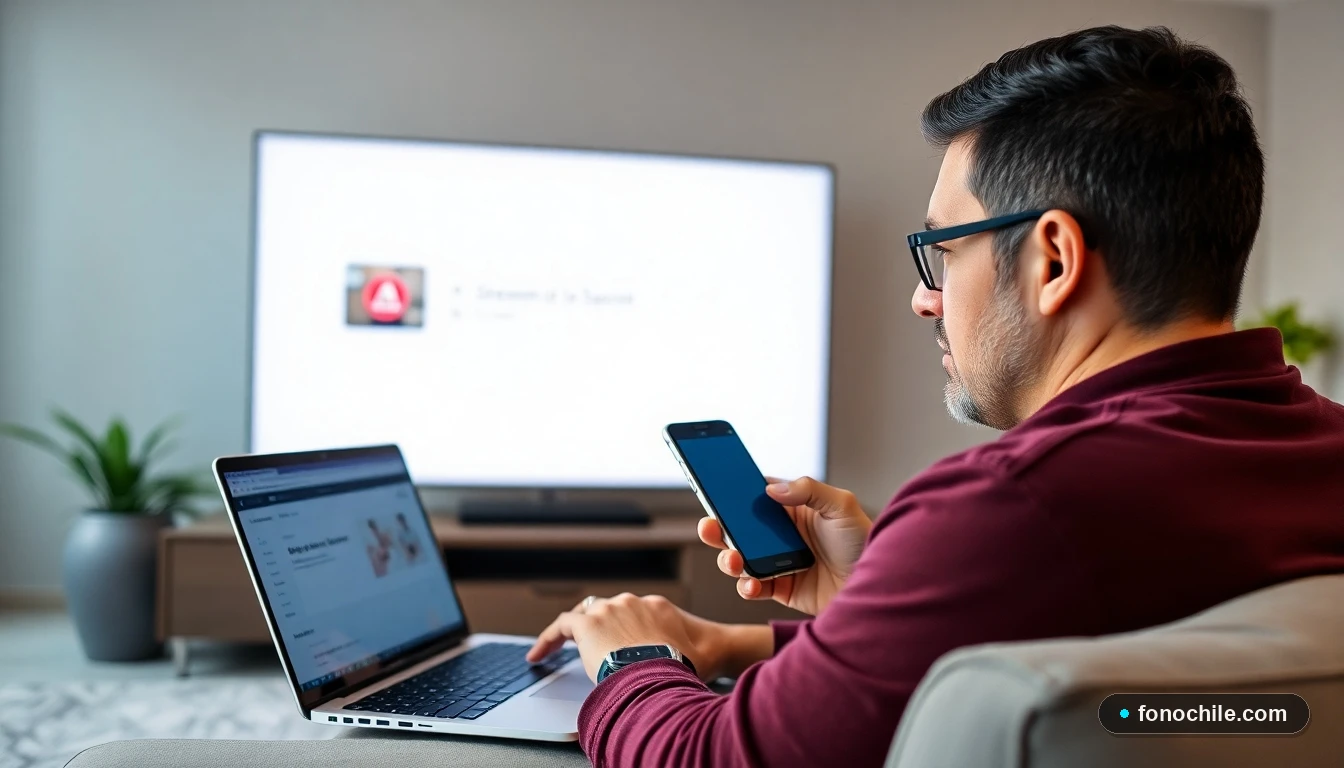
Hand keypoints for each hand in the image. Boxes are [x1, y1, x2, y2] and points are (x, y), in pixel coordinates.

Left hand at [525, 593, 771, 682]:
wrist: (670, 666)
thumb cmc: (691, 666)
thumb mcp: (708, 655)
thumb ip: (722, 649)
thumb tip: (754, 647)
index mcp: (659, 607)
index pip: (636, 614)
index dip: (627, 631)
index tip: (623, 645)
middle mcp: (634, 601)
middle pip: (610, 612)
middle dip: (603, 632)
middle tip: (596, 653)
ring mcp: (610, 609)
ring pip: (586, 618)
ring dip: (577, 637)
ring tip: (562, 653)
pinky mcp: (589, 622)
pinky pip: (562, 626)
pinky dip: (549, 639)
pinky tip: (538, 656)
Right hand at [698, 476, 870, 615]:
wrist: (879, 588)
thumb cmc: (865, 543)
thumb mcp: (842, 506)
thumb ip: (809, 490)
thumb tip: (772, 490)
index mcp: (792, 510)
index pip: (754, 497)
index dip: (732, 493)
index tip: (712, 488)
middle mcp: (780, 536)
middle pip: (737, 529)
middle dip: (718, 527)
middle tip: (709, 526)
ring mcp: (777, 563)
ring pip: (738, 559)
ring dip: (728, 558)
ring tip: (733, 560)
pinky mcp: (780, 590)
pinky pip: (752, 587)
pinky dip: (746, 586)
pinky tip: (751, 584)